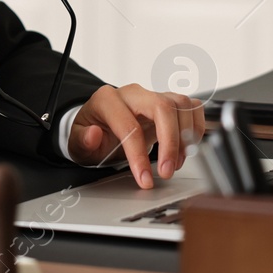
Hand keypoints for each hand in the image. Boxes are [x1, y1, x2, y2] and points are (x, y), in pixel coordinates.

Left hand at [66, 85, 204, 189]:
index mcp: (108, 100)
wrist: (99, 123)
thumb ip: (83, 140)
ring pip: (181, 103)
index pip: (129, 125)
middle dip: (170, 142)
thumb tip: (93, 134)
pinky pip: (191, 106)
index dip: (139, 155)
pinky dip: (195, 127)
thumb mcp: (77, 141)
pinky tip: (187, 148)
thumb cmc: (91, 132)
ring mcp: (152, 95)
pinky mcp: (167, 102)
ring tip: (176, 162)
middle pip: (162, 107)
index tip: (144, 178)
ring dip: (185, 136)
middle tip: (168, 171)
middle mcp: (133, 94)